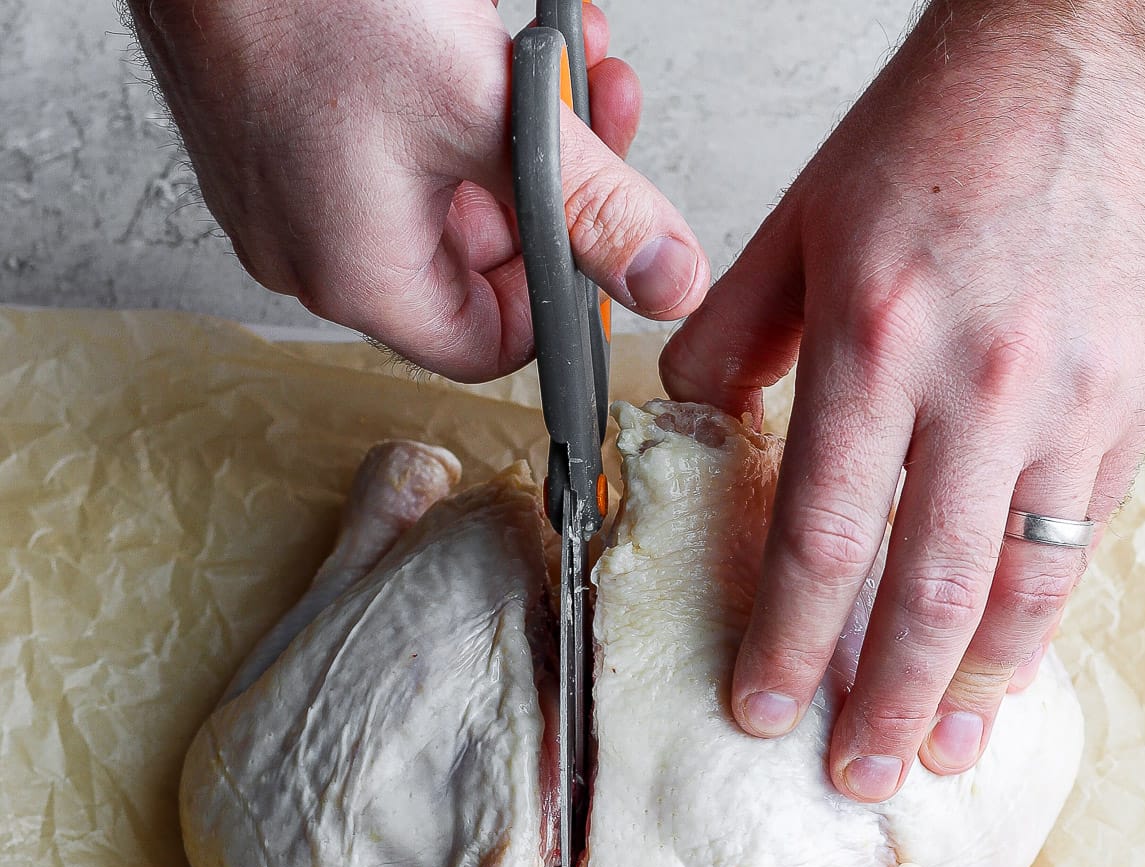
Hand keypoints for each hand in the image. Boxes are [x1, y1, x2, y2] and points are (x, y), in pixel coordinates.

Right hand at [127, 0, 708, 380]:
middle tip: (595, 104)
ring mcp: (282, 193)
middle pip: (472, 262)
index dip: (560, 292)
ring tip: (552, 51)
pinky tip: (477, 39)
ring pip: (435, 192)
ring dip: (510, 128)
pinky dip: (446, 103)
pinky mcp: (268, 134)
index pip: (490, 344)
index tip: (602, 226)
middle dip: (551, 180)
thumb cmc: (309, 1)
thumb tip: (666, 281)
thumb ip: (593, 208)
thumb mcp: (493, 111)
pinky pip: (380, 149)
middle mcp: (311, 252)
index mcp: (359, 277)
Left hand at [662, 0, 1144, 797]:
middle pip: (922, 591)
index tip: (763, 710)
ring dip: (973, 689)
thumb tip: (687, 413)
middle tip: (853, 775)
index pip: (820, 534)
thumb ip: (739, 329)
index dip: (789, 641)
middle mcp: (976, 383)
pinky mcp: (1131, 402)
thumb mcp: (810, 212)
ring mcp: (1067, 400)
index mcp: (876, 337)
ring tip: (940, 753)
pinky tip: (1009, 666)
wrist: (1104, 43)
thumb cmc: (956, 119)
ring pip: (1016, 586)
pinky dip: (1040, 618)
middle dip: (882, 703)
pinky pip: (1080, 540)